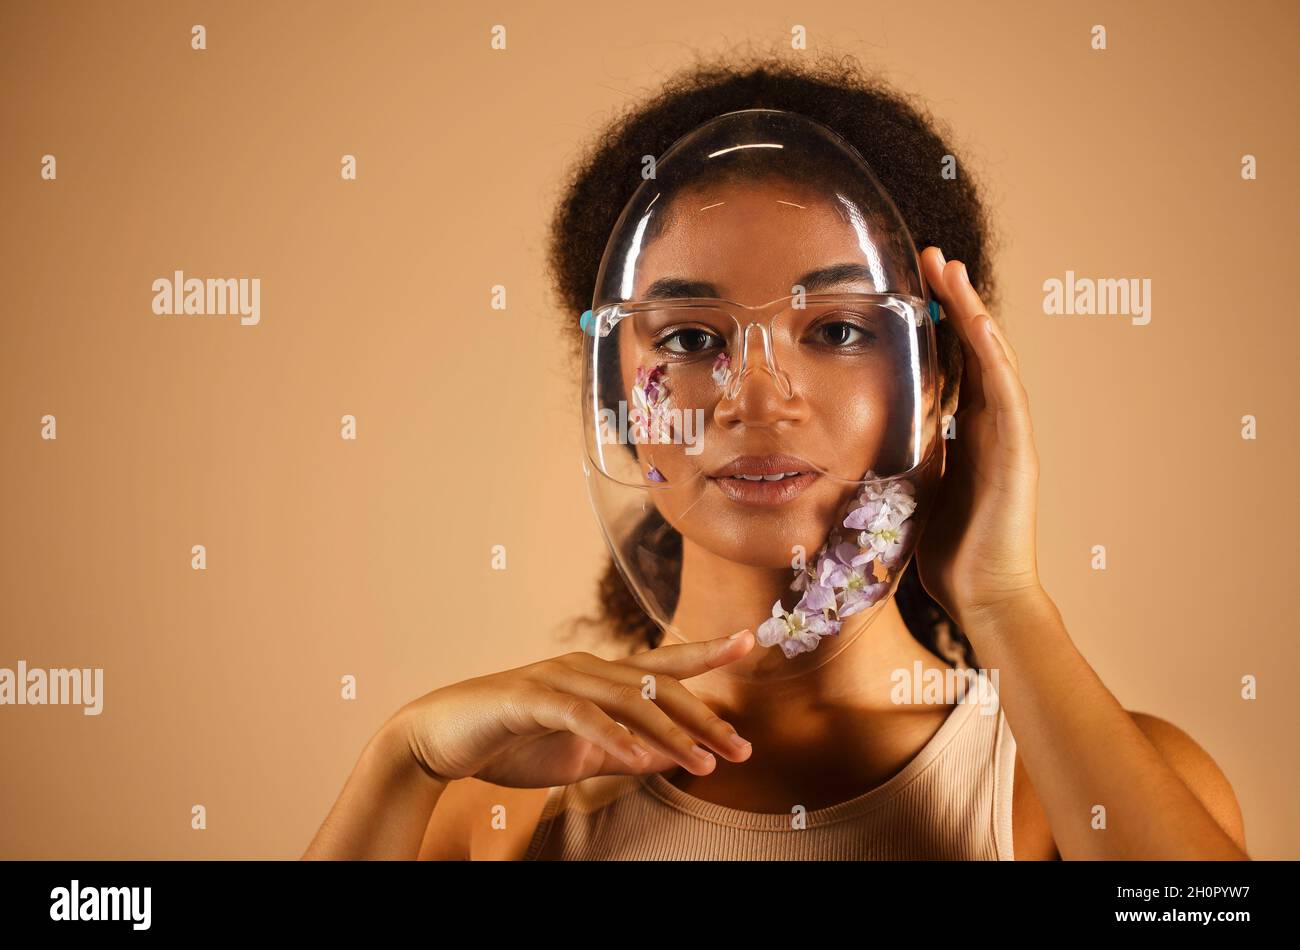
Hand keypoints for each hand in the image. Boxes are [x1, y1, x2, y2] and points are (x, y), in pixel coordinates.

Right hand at [394, 631, 755, 787]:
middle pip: (658, 686)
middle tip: (741, 747)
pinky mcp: (529, 699)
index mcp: (599, 678)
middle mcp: (585, 669)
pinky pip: (580, 717)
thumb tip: (676, 756)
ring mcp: (557, 679)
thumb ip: (626, 754)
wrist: (439, 741)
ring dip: (669, 733)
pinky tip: (640, 757)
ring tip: (704, 764)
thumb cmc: (512, 744)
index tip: (748, 641)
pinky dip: (612, 736)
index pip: (662, 663)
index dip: (706, 652)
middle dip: (703, 719)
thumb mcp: (580, 757)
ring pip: (627, 700)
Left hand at [914, 247, 1043, 632]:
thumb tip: (855, 442)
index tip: (909, 287)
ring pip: (993, 358)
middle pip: (974, 349)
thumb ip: (901, 458)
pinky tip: (977, 322)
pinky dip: (993, 354)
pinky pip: (1007, 393)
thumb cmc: (947, 552)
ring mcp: (1009, 436)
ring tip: (951, 270)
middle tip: (931, 258)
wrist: (983, 596)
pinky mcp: (1018, 453)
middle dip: (954, 302)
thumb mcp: (913, 489)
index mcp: (965, 433)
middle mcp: (991, 426)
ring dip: (973, 311)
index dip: (936, 324)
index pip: (952, 364)